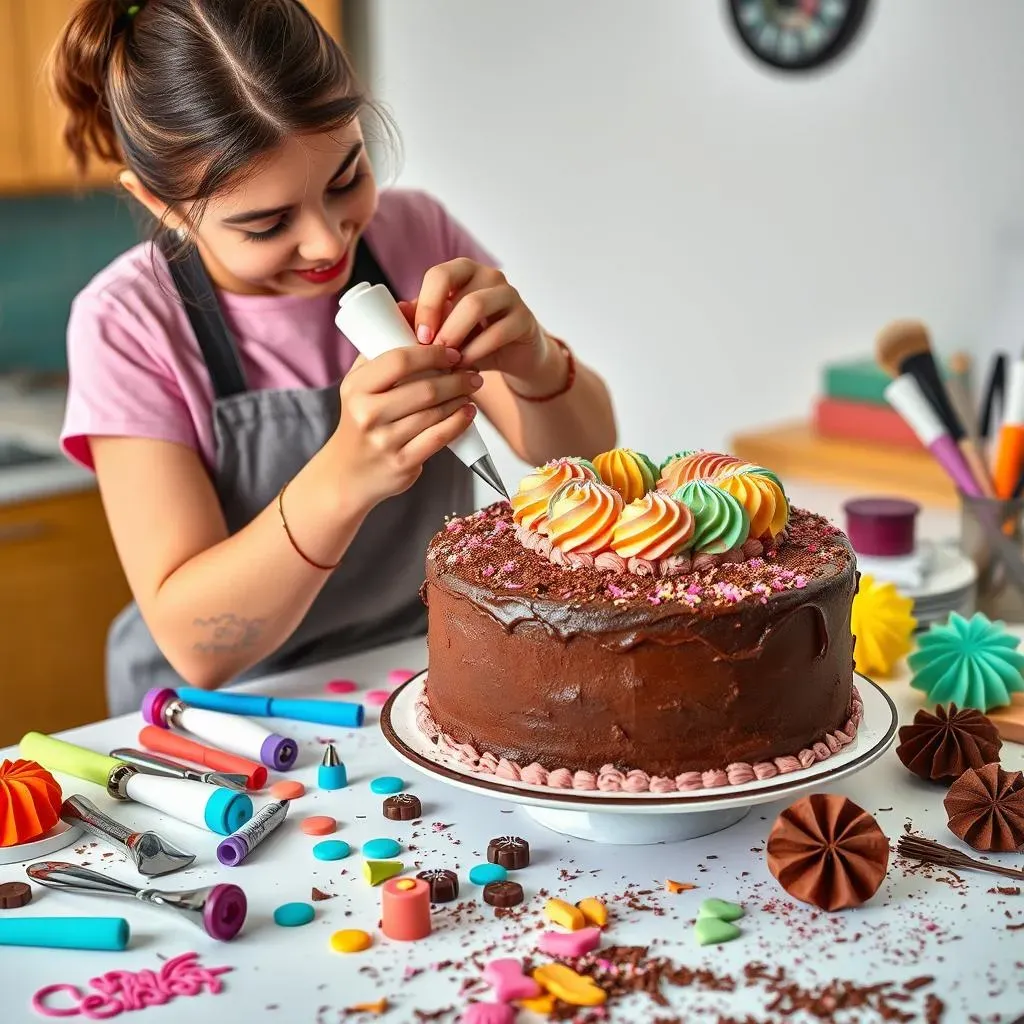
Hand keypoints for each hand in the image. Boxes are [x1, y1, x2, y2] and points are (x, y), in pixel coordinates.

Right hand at [332, 344, 482, 509]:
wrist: (347, 474)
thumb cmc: (360, 421)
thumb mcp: (359, 385)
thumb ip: (381, 349)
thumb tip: (409, 308)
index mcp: (357, 388)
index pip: (400, 361)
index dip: (432, 353)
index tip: (452, 352)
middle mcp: (368, 413)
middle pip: (424, 389)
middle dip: (455, 378)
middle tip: (472, 371)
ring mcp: (385, 440)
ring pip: (435, 414)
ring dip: (460, 398)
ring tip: (471, 389)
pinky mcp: (402, 462)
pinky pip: (439, 438)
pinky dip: (459, 423)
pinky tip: (468, 413)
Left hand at [399, 258, 549, 382]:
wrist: (514, 356)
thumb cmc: (473, 339)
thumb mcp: (445, 329)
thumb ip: (422, 319)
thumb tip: (395, 312)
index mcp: (463, 272)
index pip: (438, 275)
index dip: (426, 305)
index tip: (419, 336)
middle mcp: (488, 276)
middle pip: (456, 288)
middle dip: (438, 321)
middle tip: (430, 350)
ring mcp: (509, 294)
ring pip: (475, 305)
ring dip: (456, 335)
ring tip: (447, 360)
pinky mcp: (525, 317)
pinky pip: (498, 331)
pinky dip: (478, 351)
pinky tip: (468, 367)